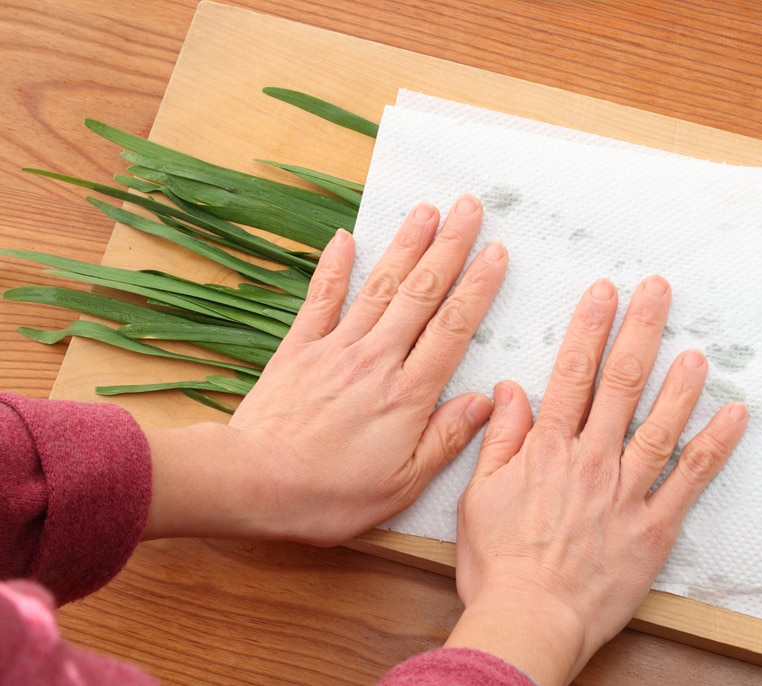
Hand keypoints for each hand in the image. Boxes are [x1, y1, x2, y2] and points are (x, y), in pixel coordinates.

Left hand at [142, 195, 507, 545]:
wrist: (254, 484)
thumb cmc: (330, 494)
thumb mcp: (403, 484)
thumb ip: (447, 438)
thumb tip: (485, 401)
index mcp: (408, 394)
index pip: (453, 328)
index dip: (478, 287)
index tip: (497, 252)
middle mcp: (377, 359)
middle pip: (422, 293)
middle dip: (449, 247)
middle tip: (470, 207)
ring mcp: (336, 348)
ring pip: (380, 287)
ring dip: (405, 245)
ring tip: (426, 209)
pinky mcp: (299, 350)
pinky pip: (321, 299)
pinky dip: (335, 267)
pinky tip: (346, 237)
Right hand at [444, 276, 747, 684]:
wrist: (529, 620)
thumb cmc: (499, 564)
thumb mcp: (478, 495)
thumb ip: (500, 439)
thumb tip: (511, 390)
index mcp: (548, 450)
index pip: (572, 374)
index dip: (590, 328)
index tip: (605, 292)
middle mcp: (591, 460)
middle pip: (620, 385)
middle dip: (640, 331)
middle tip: (658, 291)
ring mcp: (626, 492)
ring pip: (660, 425)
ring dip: (681, 382)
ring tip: (697, 347)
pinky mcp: (654, 527)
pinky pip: (689, 481)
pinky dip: (715, 446)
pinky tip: (734, 415)